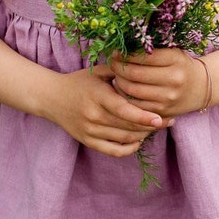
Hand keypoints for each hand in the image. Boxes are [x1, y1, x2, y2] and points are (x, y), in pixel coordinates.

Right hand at [48, 64, 170, 157]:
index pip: (125, 110)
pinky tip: (138, 141)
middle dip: (151, 126)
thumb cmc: (79, 82)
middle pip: (128, 126)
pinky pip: (113, 151)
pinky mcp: (88, 141)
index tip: (161, 118)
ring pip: (124, 139)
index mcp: (98, 96)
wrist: (51, 97)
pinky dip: (129, 149)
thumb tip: (146, 67)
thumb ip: (121, 70)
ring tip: (155, 128)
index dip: (144, 116)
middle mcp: (94, 116)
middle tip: (168, 121)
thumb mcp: (98, 72)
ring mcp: (90, 131)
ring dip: (143, 135)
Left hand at [109, 48, 207, 116]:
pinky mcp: (162, 111)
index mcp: (176, 60)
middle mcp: (173, 79)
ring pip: (132, 90)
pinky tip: (122, 88)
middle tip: (112, 63)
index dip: (126, 54)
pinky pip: (135, 105)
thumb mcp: (173, 52)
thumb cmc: (181, 66)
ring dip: (118, 81)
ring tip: (116, 74)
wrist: (200, 88)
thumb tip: (123, 45)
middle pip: (135, 73)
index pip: (144, 56)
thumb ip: (152, 49)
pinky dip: (124, 96)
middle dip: (118, 67)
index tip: (117, 51)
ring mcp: (168, 97)